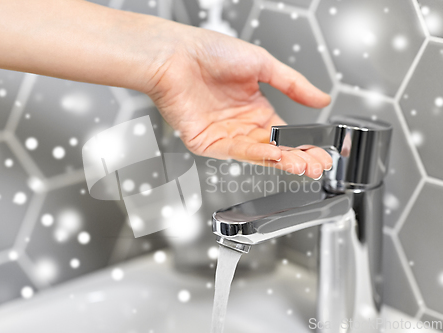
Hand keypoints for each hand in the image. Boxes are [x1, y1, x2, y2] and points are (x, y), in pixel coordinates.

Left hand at [147, 27, 332, 178]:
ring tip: (303, 165)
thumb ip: (293, 85)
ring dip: (281, 161)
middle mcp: (240, 124)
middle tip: (317, 166)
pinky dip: (256, 155)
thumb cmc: (209, 52)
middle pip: (274, 148)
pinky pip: (235, 151)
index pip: (284, 133)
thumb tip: (322, 99)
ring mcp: (224, 134)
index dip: (304, 143)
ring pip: (257, 154)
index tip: (322, 151)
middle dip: (298, 158)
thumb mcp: (262, 64)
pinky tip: (276, 156)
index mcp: (254, 107)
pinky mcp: (206, 142)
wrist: (176, 53)